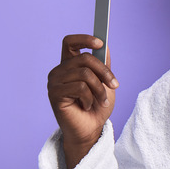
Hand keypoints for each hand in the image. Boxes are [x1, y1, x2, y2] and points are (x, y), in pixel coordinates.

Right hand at [47, 35, 118, 168]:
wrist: (91, 129)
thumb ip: (103, 64)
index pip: (70, 42)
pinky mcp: (55, 94)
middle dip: (104, 72)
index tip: (100, 43)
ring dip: (99, 89)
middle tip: (115, 85)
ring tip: (101, 100)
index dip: (84, 39)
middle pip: (85, 58)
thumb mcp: (105, 82)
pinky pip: (79, 87)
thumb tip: (105, 46)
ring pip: (84, 74)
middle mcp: (60, 71)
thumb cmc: (97, 106)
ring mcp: (55, 82)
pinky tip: (87, 106)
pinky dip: (90, 98)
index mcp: (70, 64)